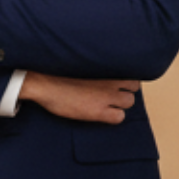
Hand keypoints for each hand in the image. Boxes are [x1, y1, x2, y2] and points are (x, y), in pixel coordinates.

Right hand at [18, 73, 142, 122]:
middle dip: (125, 89)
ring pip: (129, 102)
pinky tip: (101, 113)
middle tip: (111, 92)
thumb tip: (103, 63)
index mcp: (108, 64)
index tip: (116, 80)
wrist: (44, 81)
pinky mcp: (99, 111)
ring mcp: (107, 96)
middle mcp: (112, 79)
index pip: (131, 71)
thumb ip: (98, 62)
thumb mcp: (84, 60)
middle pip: (134, 87)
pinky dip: (113, 117)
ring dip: (120, 103)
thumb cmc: (58, 69)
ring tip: (106, 103)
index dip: (124, 78)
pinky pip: (119, 117)